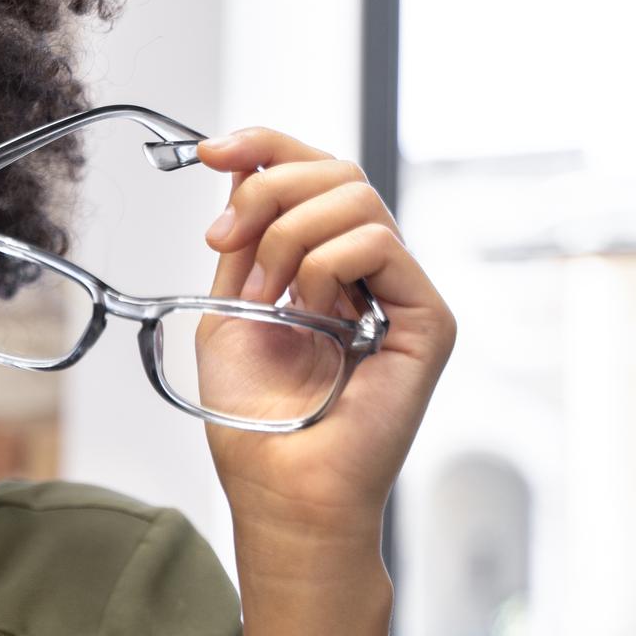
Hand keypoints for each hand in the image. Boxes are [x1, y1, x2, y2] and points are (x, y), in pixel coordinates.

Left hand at [191, 127, 457, 551]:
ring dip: (287, 237)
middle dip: (267, 189)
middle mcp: (369, 273)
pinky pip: (378, 244)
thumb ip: (242, 243)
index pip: (314, 175)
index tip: (208, 152)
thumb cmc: (254, 420)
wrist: (279, 487)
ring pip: (356, 198)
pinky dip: (325, 266)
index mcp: (324, 265)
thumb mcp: (227, 311)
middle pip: (337, 171)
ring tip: (263, 298)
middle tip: (223, 242)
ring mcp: (400, 292)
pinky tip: (306, 309)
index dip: (265, 147)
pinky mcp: (427, 318)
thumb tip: (241, 170)